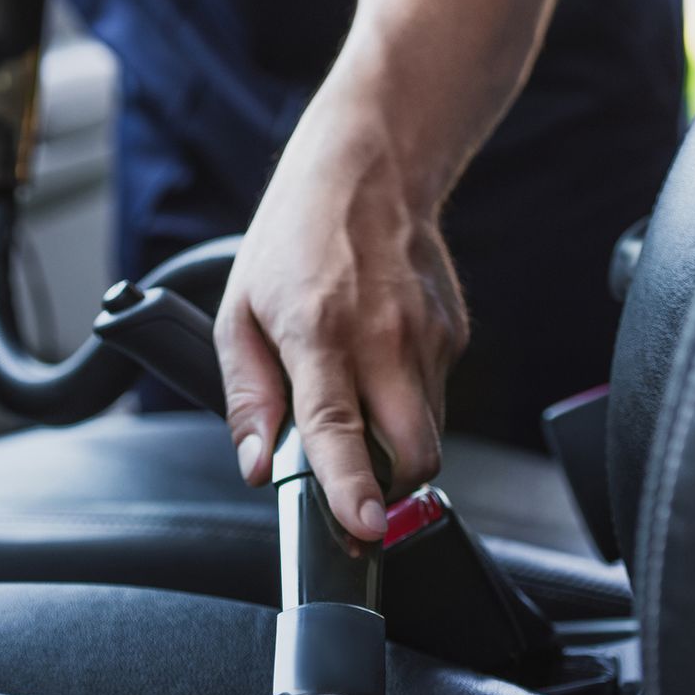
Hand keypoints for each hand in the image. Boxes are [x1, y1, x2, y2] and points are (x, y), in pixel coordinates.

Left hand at [215, 108, 469, 542]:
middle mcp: (385, 338)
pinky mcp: (455, 333)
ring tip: (356, 397)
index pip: (341, 430)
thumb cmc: (294, 238)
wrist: (368, 168)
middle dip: (389, 489)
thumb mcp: (239, 312)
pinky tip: (379, 360)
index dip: (353, 488)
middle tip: (356, 487)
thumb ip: (247, 397)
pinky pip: (436, 395)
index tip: (362, 526)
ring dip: (394, 441)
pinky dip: (408, 401)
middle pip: (413, 453)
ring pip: (429, 431)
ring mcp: (429, 336)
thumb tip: (257, 465)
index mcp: (321, 334)